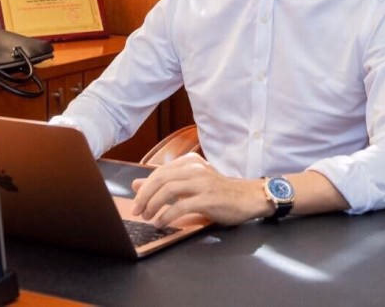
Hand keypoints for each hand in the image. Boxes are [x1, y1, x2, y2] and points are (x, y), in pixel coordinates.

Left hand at [130, 153, 267, 227]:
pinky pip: (181, 205)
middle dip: (145, 196)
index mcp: (189, 162)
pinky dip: (167, 215)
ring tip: (148, 217)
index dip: (144, 188)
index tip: (136, 202)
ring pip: (169, 190)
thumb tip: (136, 184)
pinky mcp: (208, 198)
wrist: (248, 197)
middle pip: (161, 179)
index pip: (159, 172)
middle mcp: (195, 169)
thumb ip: (165, 183)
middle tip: (137, 211)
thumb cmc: (219, 192)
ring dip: (154, 205)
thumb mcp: (190, 183)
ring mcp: (202, 182)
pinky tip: (161, 222)